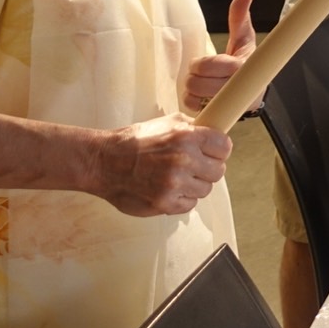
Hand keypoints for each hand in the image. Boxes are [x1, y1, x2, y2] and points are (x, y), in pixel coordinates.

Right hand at [94, 114, 232, 216]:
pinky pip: (190, 204)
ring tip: (176, 178)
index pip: (225, 147)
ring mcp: (174, 183)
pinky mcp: (165, 203)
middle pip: (218, 171)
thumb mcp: (167, 122)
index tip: (213, 152)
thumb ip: (193, 127)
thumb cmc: (134, 142)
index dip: (219, 150)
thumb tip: (215, 133)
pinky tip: (168, 189)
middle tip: (193, 166)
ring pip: (205, 190)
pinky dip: (182, 199)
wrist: (104, 162)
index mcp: (186, 136)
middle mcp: (183, 159)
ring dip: (194, 185)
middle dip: (207, 169)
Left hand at [183, 0, 255, 114]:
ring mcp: (229, 103)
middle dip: (195, 76)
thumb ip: (240, 17)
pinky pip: (195, 108)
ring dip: (193, 89)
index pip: (212, 66)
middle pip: (200, 83)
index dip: (202, 64)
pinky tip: (200, 95)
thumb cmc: (246, 61)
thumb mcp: (244, 38)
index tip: (203, 63)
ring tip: (201, 84)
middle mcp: (238, 88)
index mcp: (242, 67)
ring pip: (196, 96)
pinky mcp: (220, 113)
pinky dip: (192, 101)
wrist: (253, 90)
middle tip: (200, 73)